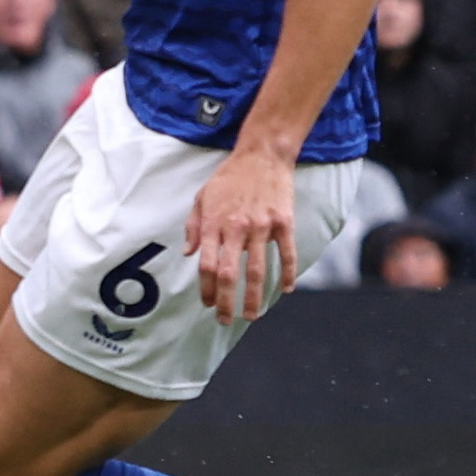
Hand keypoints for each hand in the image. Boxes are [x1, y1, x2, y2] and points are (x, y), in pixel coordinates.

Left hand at [186, 135, 299, 321]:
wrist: (262, 154)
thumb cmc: (230, 176)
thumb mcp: (202, 197)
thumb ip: (193, 227)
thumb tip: (188, 254)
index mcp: (214, 223)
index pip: (208, 266)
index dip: (207, 289)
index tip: (208, 304)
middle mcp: (236, 228)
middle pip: (230, 274)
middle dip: (227, 302)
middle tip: (226, 320)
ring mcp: (262, 226)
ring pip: (257, 270)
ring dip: (255, 298)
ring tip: (252, 315)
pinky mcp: (283, 222)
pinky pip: (286, 254)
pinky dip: (286, 274)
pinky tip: (286, 289)